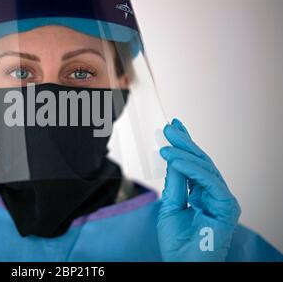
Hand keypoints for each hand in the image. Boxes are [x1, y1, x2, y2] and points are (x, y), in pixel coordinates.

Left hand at [157, 118, 240, 260]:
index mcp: (201, 194)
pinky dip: (191, 169)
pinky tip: (175, 160)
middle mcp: (213, 195)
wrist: (182, 265)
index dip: (184, 146)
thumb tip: (172, 156)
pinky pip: (209, 182)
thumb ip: (174, 182)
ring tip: (166, 144)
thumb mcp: (169, 205)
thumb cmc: (177, 243)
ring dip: (184, 154)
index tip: (173, 128)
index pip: (194, 165)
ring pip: (205, 169)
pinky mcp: (227, 207)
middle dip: (185, 143)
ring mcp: (221, 200)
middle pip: (201, 163)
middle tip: (170, 128)